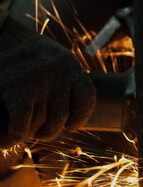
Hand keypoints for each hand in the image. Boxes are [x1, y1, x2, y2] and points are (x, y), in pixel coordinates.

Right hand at [0, 16, 95, 147]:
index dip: (80, 116)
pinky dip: (16, 133)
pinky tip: (11, 127)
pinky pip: (22, 129)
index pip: (86, 97)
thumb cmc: (18, 53)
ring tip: (20, 120)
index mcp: (68, 62)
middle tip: (38, 128)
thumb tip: (69, 120)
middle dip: (49, 129)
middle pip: (62, 118)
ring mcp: (38, 83)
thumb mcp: (47, 58)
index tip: (69, 124)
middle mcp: (57, 71)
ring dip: (30, 130)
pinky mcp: (18, 94)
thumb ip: (61, 81)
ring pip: (42, 126)